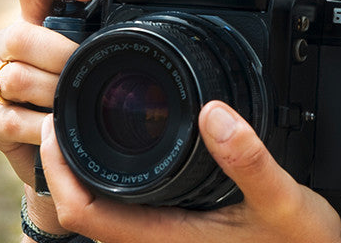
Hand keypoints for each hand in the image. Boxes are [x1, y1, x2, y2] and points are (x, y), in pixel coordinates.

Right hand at [0, 0, 101, 231]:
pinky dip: (44, 127)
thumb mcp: (105, 47)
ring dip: (53, 91)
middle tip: (89, 66)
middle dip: (60, 53)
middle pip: (19, 35)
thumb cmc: (95, 81)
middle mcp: (11, 41)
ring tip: (78, 99)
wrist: (72, 140)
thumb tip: (155, 13)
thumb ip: (114, 27)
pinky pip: (13, 120)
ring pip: (15, 77)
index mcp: (40, 13)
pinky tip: (61, 126)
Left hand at [40, 100, 340, 242]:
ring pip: (106, 209)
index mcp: (168, 237)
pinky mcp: (181, 231)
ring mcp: (169, 238)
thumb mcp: (282, 199)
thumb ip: (249, 159)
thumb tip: (213, 112)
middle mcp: (159, 242)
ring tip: (90, 121)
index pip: (85, 212)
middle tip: (68, 110)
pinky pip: (131, 206)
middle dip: (65, 162)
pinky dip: (117, 175)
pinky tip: (136, 148)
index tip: (59, 123)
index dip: (60, 169)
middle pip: (84, 210)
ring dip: (88, 168)